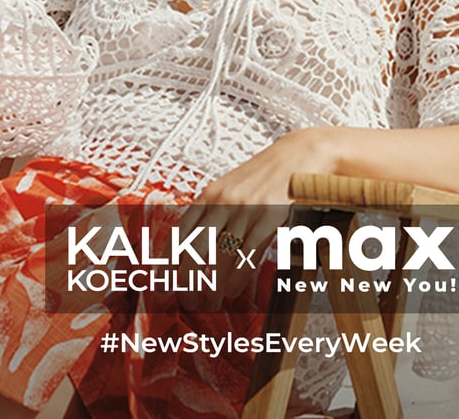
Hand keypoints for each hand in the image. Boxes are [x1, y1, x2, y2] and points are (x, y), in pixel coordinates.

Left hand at [175, 127, 336, 309]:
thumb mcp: (231, 188)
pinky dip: (238, 277)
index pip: (180, 232)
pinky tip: (232, 291)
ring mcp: (246, 209)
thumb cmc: (263, 176)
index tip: (161, 282)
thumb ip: (212, 212)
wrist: (298, 154)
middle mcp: (224, 201)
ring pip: (222, 257)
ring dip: (213, 286)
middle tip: (185, 302)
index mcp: (210, 194)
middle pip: (196, 249)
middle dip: (187, 280)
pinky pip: (248, 253)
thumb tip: (191, 246)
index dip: (168, 261)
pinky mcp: (269, 216)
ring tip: (210, 304)